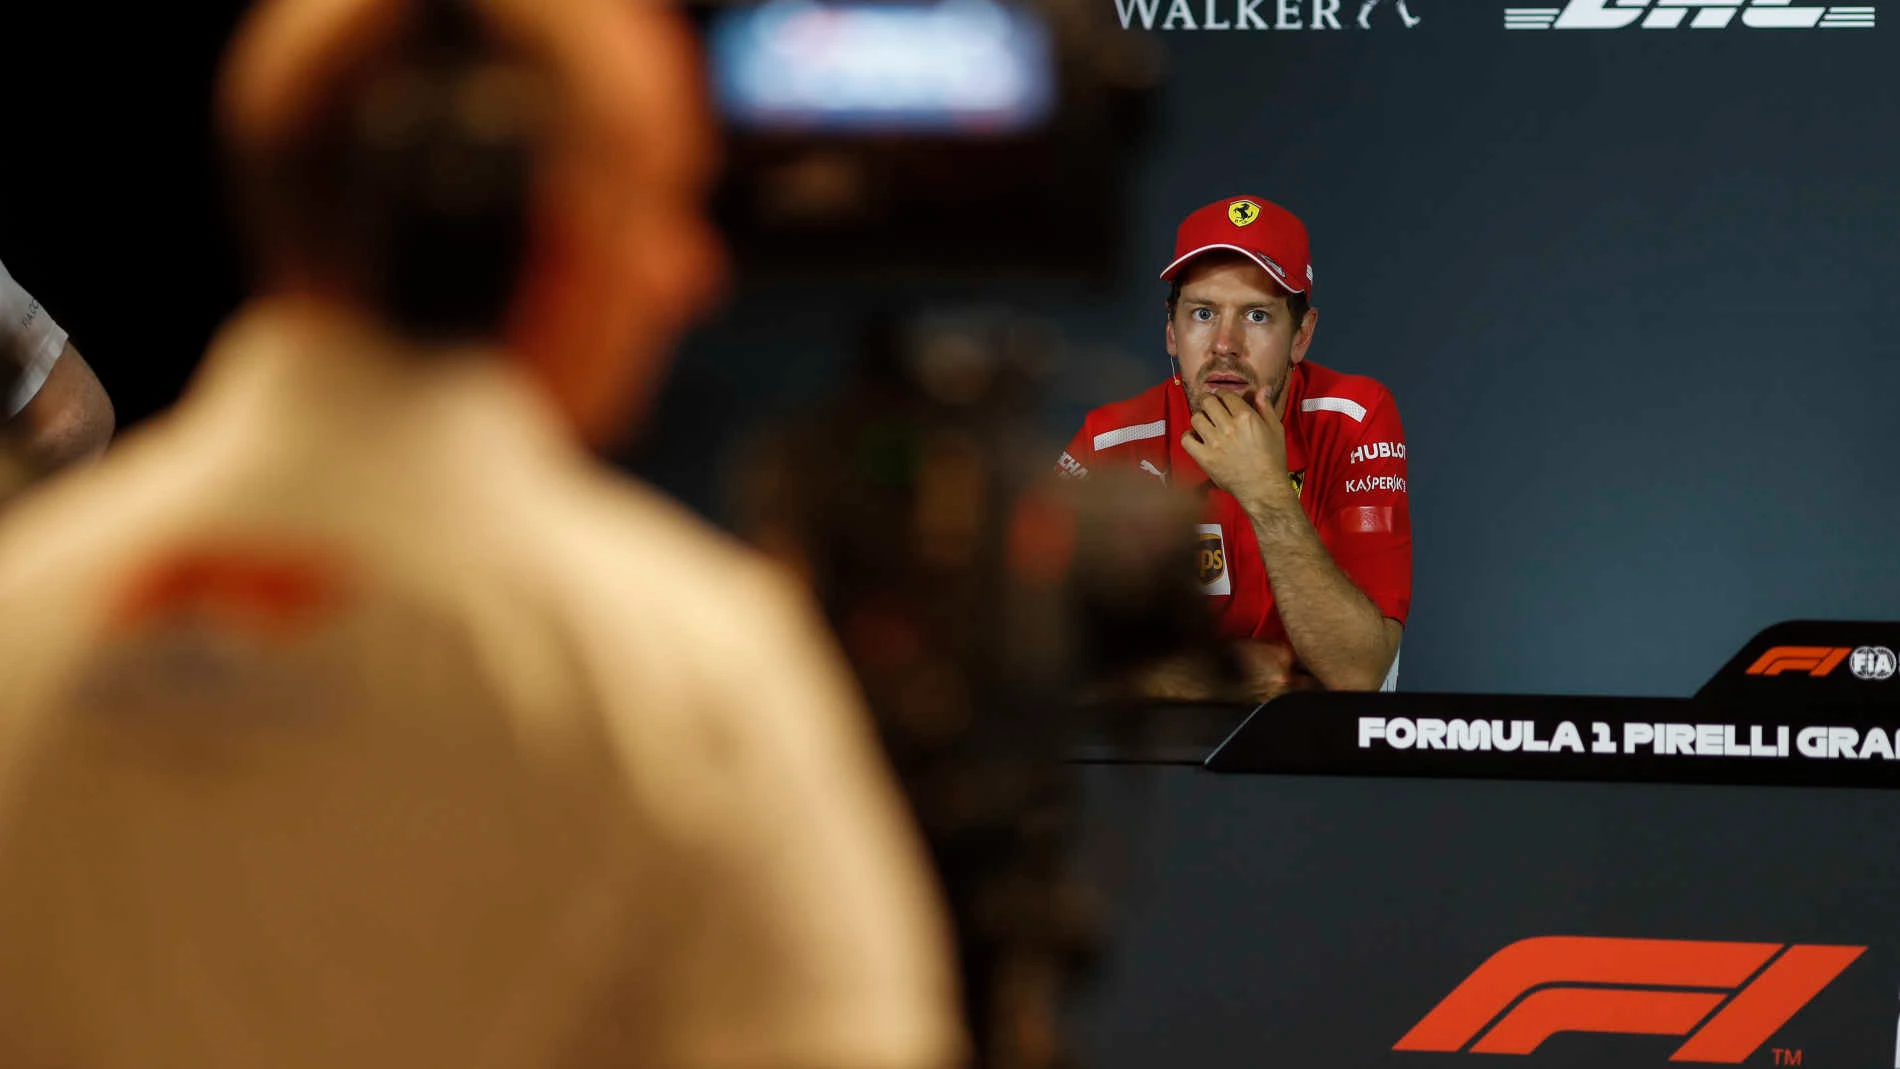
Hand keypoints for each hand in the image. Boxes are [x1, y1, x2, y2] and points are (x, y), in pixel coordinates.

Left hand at [1179, 391, 1293, 515]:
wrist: (1263, 488)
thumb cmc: (1272, 460)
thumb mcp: (1275, 430)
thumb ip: (1266, 407)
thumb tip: (1263, 388)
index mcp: (1245, 417)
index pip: (1225, 394)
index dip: (1222, 395)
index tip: (1222, 400)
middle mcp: (1228, 427)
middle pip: (1207, 402)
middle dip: (1209, 402)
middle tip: (1211, 409)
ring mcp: (1214, 442)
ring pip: (1196, 418)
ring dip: (1200, 419)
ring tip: (1206, 425)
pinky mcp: (1204, 457)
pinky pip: (1186, 439)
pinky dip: (1189, 437)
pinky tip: (1197, 438)